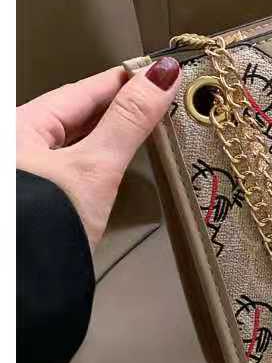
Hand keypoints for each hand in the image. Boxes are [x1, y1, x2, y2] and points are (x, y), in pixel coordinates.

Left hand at [16, 58, 180, 248]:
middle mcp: (18, 143)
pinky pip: (74, 162)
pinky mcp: (39, 196)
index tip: (160, 72)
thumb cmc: (45, 226)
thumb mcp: (95, 166)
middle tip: (161, 98)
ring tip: (146, 124)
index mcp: (21, 124)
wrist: (25, 290)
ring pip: (77, 138)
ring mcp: (28, 171)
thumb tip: (162, 75)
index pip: (86, 89)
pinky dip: (99, 156)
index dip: (127, 79)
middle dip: (121, 105)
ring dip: (112, 131)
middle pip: (80, 112)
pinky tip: (115, 160)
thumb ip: (129, 120)